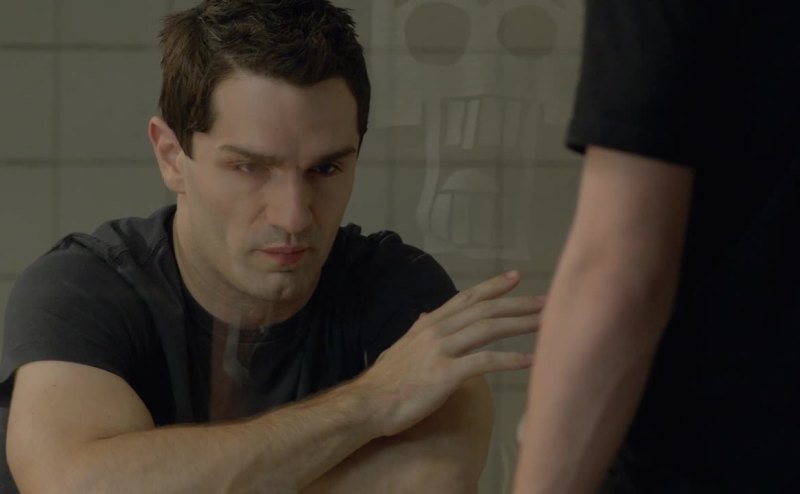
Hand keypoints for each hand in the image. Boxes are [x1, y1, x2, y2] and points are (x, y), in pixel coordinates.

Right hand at [354, 270, 543, 436]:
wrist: (367, 403)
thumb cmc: (386, 382)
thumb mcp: (402, 347)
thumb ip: (419, 332)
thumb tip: (426, 317)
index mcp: (428, 324)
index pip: (466, 298)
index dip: (492, 286)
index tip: (515, 276)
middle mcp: (436, 330)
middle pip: (483, 309)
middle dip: (516, 303)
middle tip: (544, 300)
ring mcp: (441, 350)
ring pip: (487, 328)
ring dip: (519, 323)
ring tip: (545, 322)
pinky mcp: (445, 374)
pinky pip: (484, 362)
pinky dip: (510, 359)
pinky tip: (530, 360)